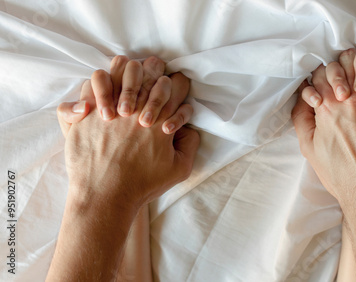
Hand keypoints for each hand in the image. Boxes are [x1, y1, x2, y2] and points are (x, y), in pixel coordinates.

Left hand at [61, 66, 199, 208]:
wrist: (106, 197)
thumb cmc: (142, 185)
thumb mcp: (180, 169)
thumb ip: (191, 145)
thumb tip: (188, 128)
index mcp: (162, 118)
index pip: (178, 83)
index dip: (177, 83)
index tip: (172, 90)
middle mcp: (137, 107)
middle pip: (150, 68)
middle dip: (154, 69)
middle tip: (151, 77)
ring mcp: (110, 107)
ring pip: (118, 67)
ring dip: (124, 71)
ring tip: (125, 82)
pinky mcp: (86, 113)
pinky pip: (90, 85)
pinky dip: (97, 86)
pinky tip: (102, 98)